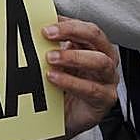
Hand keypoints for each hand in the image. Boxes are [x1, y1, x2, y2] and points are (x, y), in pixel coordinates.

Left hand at [42, 17, 117, 137]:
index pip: (86, 27)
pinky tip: (54, 78)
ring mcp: (107, 79)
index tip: (47, 23)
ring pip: (100, 62)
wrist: (64, 116)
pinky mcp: (104, 99)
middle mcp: (104, 59)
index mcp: (93, 47)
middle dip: (72, 32)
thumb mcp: (56, 61)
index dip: (68, 23)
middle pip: (96, 38)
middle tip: (48, 34)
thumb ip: (51, 45)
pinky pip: (92, 89)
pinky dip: (72, 82)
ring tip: (50, 58)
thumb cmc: (63, 84)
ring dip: (73, 57)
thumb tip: (32, 27)